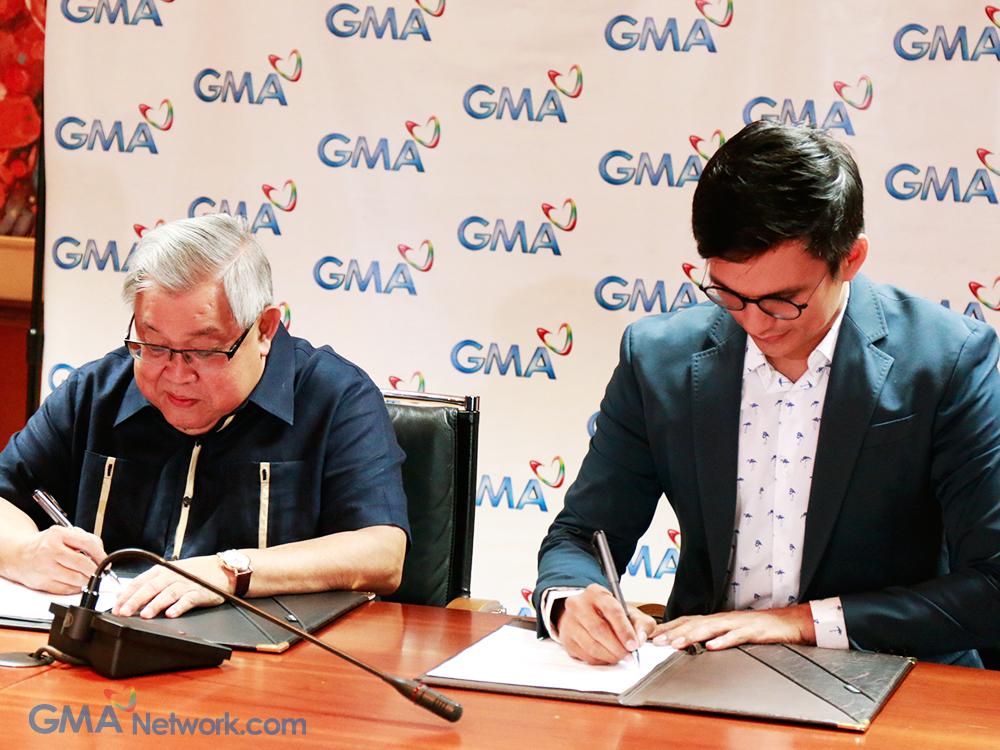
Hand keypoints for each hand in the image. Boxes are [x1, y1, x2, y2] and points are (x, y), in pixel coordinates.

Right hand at [10, 526, 106, 594]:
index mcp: (57, 535)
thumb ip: (85, 540)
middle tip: (99, 572)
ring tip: (86, 576)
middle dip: (95, 570)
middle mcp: (50, 550)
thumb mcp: (64, 534)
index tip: (106, 562)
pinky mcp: (41, 583)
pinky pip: (66, 589)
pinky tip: (75, 582)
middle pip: (83, 564)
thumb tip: (102, 556)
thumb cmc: (45, 544)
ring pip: (76, 579)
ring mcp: (45, 568)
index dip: (101, 555)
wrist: (17, 555)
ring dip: (86, 580)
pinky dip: (75, 587)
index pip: (88, 544)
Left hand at [113, 556, 226, 618]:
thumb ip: (149, 585)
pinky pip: (188, 599)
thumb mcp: (169, 574)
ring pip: (167, 593)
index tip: (115, 607)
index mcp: (161, 571)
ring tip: (145, 615)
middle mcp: (171, 576)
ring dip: (155, 604)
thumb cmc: (192, 574)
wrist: (220, 569)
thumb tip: (125, 597)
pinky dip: (179, 606)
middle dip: (135, 601)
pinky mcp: (200, 592)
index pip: (139, 582)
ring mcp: (186, 584)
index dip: (126, 595)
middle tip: (123, 613)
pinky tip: (172, 614)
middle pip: (151, 588)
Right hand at [556, 583, 656, 664]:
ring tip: (620, 657)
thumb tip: (640, 638)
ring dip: (609, 656)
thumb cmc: (608, 613)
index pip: (612, 610)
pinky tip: (607, 657)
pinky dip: (599, 660)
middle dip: (617, 647)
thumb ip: (641, 623)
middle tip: (628, 655)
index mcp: (596, 593)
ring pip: (591, 645)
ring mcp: (570, 622)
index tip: (634, 644)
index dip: (624, 630)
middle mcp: (579, 604)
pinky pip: (585, 655)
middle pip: (599, 629)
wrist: (584, 614)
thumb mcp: (628, 611)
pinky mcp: (567, 639)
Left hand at [652, 605, 816, 650]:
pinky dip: (723, 641)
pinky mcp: (753, 631)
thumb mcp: (731, 632)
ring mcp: (738, 624)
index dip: (669, 627)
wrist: (789, 623)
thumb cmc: (759, 629)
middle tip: (656, 641)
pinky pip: (737, 637)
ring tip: (676, 643)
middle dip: (673, 632)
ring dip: (691, 636)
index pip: (687, 621)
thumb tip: (691, 646)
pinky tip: (712, 647)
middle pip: (694, 624)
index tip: (651, 636)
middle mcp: (724, 619)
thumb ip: (713, 636)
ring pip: (711, 629)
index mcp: (717, 620)